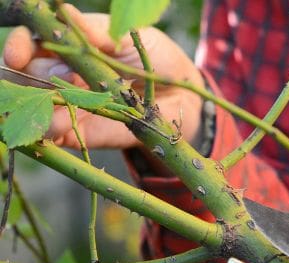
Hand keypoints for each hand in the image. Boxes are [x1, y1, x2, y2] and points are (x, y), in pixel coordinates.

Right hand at [1, 5, 203, 149]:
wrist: (181, 96)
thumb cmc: (155, 58)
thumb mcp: (130, 38)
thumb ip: (98, 32)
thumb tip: (66, 12)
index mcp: (69, 46)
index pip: (31, 42)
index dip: (19, 46)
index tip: (17, 55)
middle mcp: (62, 74)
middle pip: (26, 74)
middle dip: (29, 77)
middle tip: (46, 80)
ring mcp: (69, 103)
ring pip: (36, 104)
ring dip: (34, 106)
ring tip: (46, 107)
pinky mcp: (81, 131)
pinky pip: (55, 133)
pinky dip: (48, 130)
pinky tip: (51, 127)